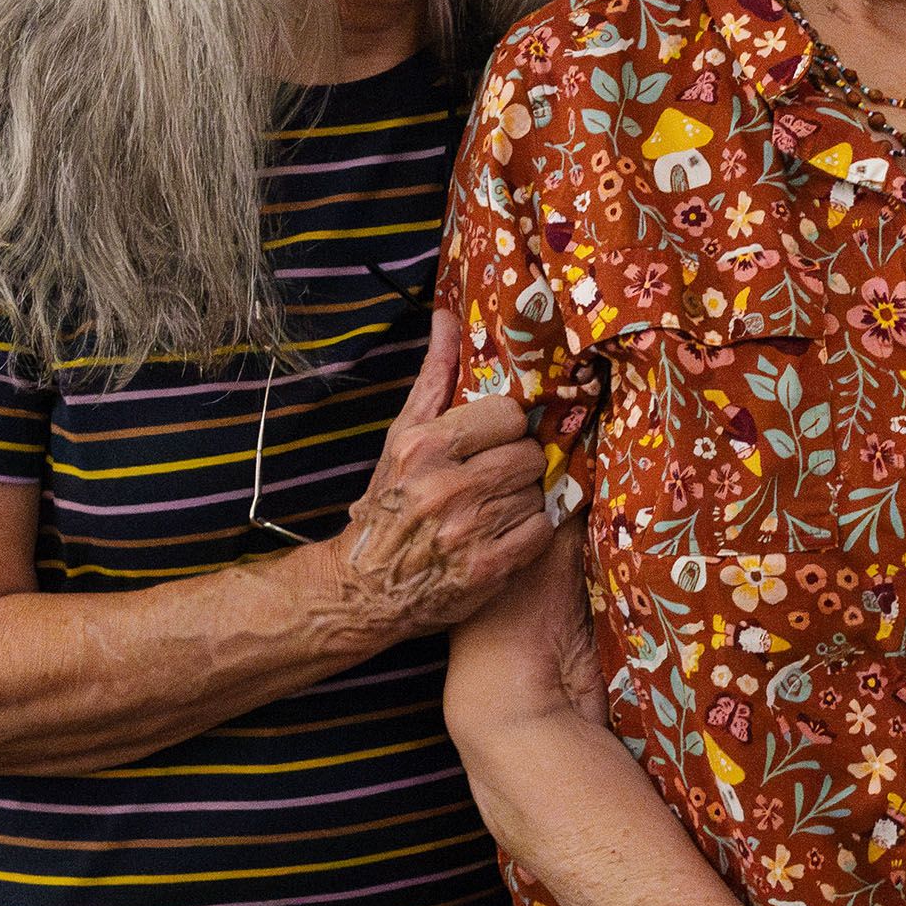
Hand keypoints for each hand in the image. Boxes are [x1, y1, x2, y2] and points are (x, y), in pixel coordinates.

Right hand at [327, 310, 553, 638]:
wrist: (363, 588)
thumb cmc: (387, 505)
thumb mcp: (401, 437)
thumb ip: (434, 378)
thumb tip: (448, 317)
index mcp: (423, 446)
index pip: (508, 414)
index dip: (507, 428)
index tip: (495, 440)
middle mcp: (445, 486)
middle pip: (528, 455)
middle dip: (519, 465)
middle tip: (498, 477)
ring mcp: (468, 530)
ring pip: (538, 494)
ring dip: (525, 500)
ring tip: (496, 508)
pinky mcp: (488, 569)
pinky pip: (541, 532)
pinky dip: (531, 533)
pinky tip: (504, 535)